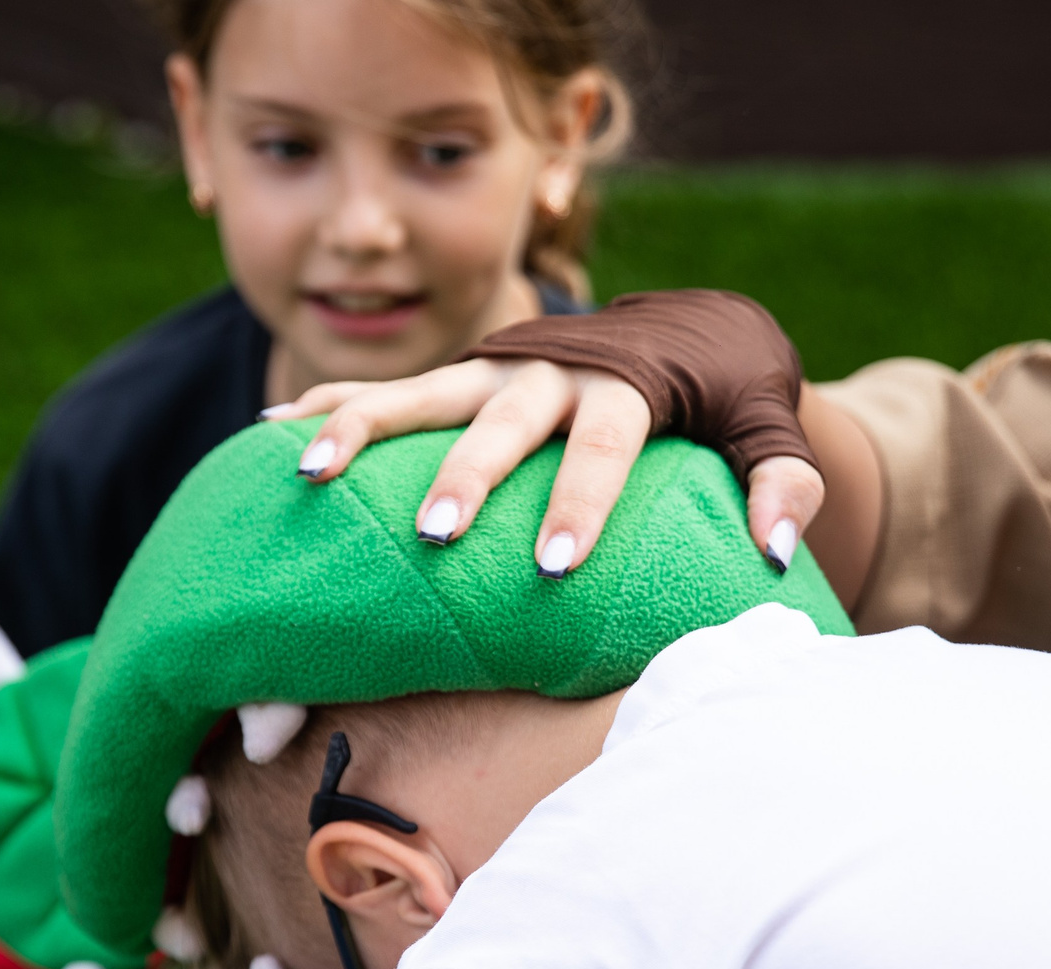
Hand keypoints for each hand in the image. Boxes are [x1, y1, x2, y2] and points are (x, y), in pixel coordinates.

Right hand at [270, 358, 826, 577]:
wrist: (688, 321)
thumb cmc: (727, 389)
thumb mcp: (765, 421)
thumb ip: (781, 478)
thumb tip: (775, 545)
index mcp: (624, 382)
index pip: (602, 443)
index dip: (580, 500)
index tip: (556, 564)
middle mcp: (548, 369)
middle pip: (501, 421)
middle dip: (467, 476)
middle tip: (435, 535)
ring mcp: (493, 369)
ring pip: (420, 394)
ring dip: (362, 429)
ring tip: (306, 472)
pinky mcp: (458, 378)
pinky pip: (384, 391)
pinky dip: (328, 407)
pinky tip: (268, 442)